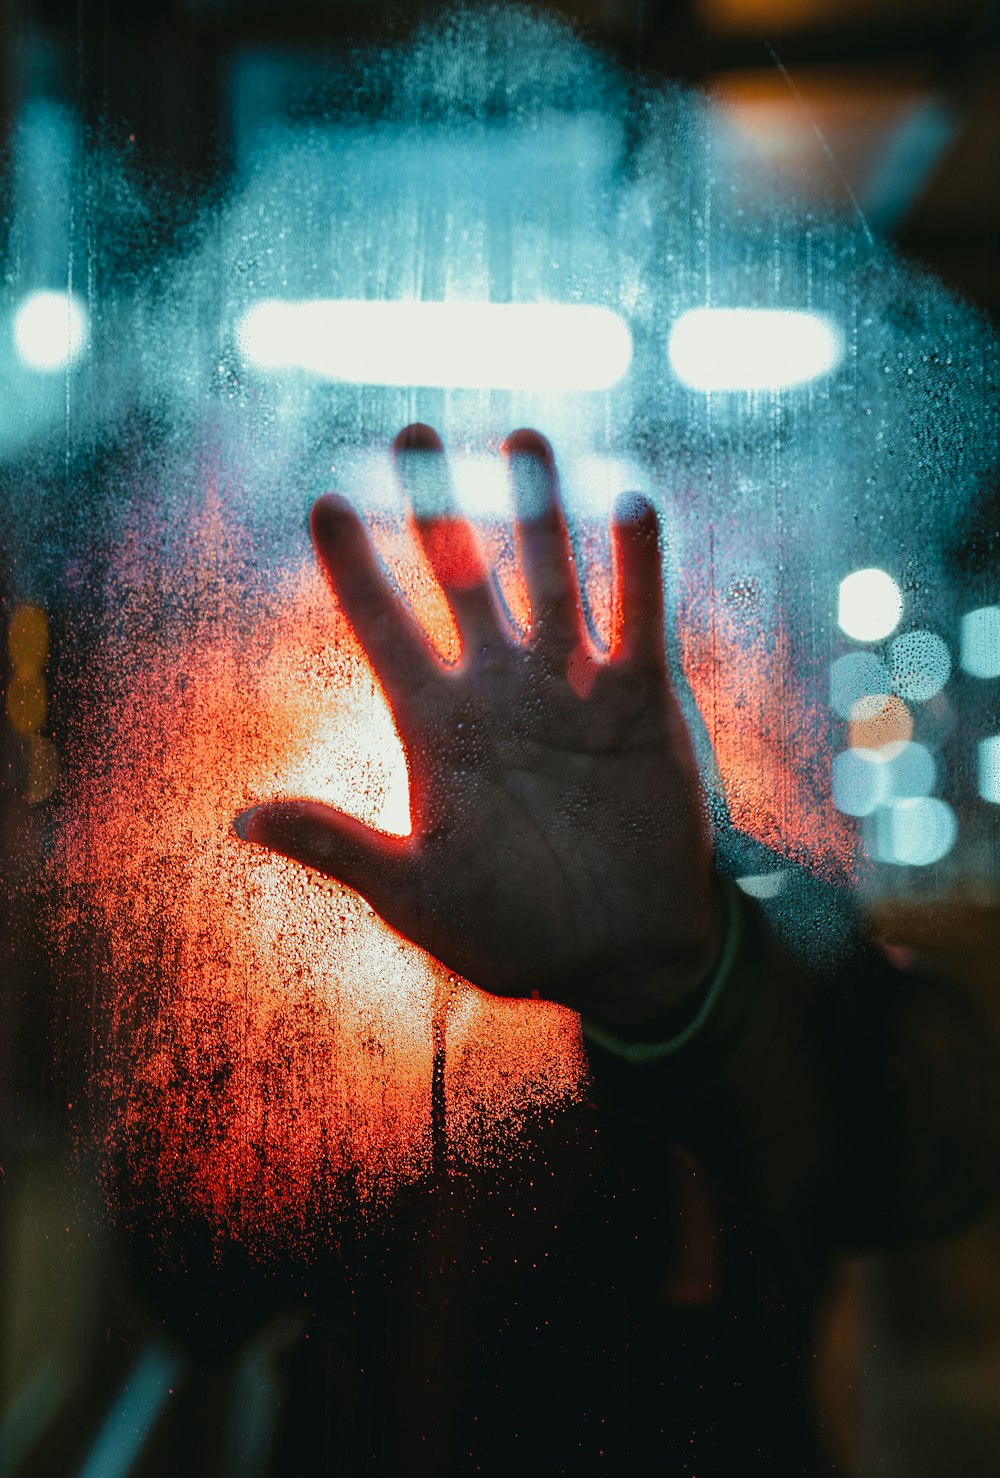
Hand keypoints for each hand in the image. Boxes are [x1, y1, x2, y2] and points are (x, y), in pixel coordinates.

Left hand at [238, 425, 722, 1025]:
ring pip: (550, 576)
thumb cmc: (512, 931)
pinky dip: (636, 565)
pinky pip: (637, 617)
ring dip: (537, 509)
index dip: (353, 566)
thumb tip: (243, 816)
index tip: (322, 501)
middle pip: (462, 577)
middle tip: (409, 432)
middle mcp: (500, 691)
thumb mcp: (414, 893)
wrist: (620, 955)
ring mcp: (570, 689)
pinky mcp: (639, 701)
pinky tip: (628, 502)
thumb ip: (338, 847)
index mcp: (437, 727)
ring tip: (519, 438)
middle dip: (436, 507)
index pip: (384, 628)